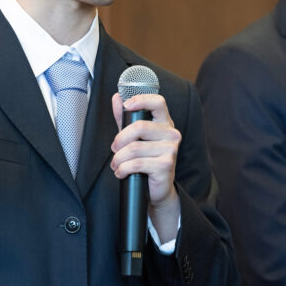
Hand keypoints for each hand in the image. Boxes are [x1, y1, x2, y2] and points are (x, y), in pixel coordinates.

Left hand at [110, 92, 181, 240]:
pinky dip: (123, 169)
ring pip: (134, 148)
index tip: (127, 104)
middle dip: (120, 139)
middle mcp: (171, 134)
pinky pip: (137, 163)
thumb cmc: (146, 159)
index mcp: (164, 123)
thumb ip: (126, 118)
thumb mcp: (134, 137)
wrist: (157, 188)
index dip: (142, 99)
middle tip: (114, 149)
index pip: (158, 102)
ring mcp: (171, 149)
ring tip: (116, 165)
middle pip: (139, 126)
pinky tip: (121, 172)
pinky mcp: (166, 165)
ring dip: (119, 158)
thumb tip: (117, 97)